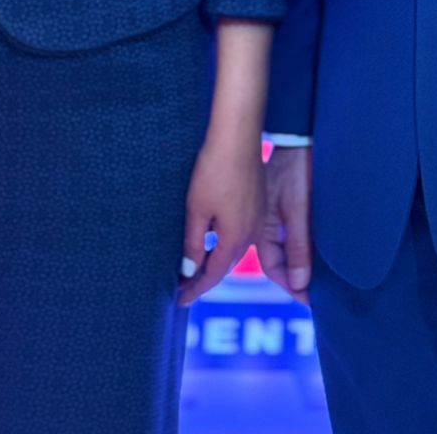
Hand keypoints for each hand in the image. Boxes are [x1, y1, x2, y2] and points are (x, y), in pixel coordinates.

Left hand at [177, 133, 262, 305]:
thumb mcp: (197, 209)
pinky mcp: (257, 204)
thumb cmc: (215, 171)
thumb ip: (194, 243)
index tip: (178, 300)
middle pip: (225, 265)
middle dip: (204, 278)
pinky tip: (214, 239)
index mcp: (235, 238)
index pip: (213, 275)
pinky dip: (225, 244)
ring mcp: (257, 219)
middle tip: (183, 287)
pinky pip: (241, 234)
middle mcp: (251, 234)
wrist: (238, 137)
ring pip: (234, 250)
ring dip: (215, 261)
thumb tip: (189, 271)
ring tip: (195, 267)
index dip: (195, 289)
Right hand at [257, 143, 311, 304]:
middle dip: (295, 279)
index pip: (273, 267)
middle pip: (279, 260)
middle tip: (317, 295)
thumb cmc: (297, 168)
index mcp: (262, 225)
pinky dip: (303, 247)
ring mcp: (275, 213)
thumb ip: (299, 245)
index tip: (309, 299)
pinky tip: (317, 251)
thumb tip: (300, 283)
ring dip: (300, 264)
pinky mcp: (285, 203)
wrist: (300, 134)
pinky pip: (291, 232)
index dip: (290, 285)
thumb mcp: (299, 208)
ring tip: (320, 279)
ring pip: (286, 247)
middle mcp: (265, 222)